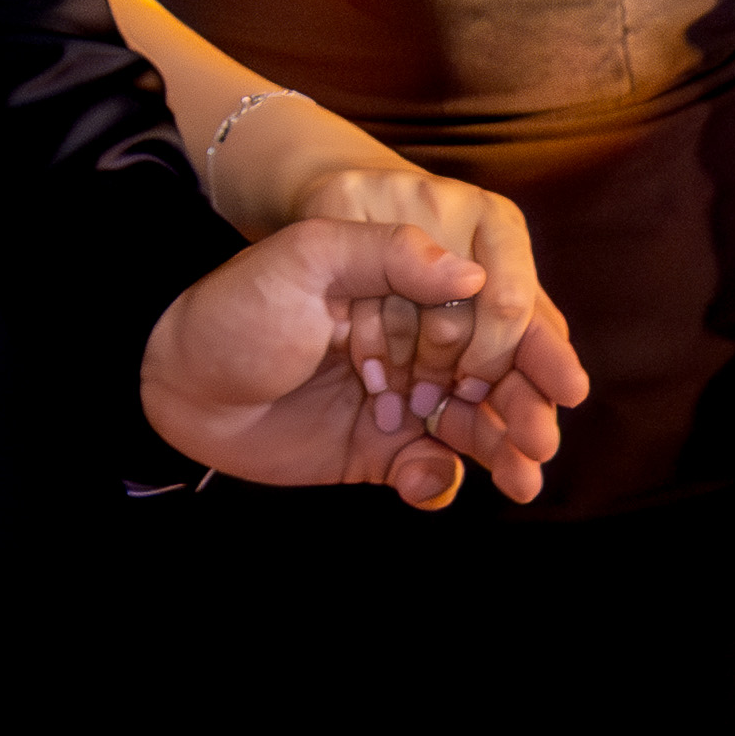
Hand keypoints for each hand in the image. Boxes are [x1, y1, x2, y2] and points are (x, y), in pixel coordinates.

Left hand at [141, 219, 589, 511]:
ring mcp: (399, 398)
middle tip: (542, 438)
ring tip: (524, 476)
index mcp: (407, 289)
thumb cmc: (234, 307)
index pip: (491, 315)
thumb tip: (473, 273)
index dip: (532, 347)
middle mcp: (415, 343)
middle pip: (497, 377)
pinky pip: (430, 469)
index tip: (563, 380)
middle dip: (527, 407)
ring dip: (503, 449)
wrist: (171, 379)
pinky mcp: (376, 450)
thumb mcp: (304, 259)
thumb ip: (386, 256)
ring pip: (474, 427)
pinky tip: (430, 480)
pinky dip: (441, 478)